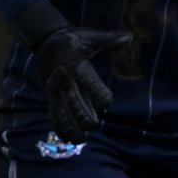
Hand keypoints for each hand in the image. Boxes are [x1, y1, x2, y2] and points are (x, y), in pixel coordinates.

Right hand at [15, 1, 130, 140]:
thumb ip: (111, 40)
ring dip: (70, 125)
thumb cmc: (76, 40)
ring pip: (61, 110)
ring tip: (81, 139)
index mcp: (76, 65)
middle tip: (94, 125)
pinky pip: (54, 113)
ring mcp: (56, 89)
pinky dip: (61, 127)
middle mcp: (64, 79)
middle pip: (73, 99)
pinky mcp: (52, 96)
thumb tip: (129, 37)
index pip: (87, 79)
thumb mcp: (93, 37)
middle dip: (82, 114)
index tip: (107, 103)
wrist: (48, 42)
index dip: (97, 91)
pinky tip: (70, 140)